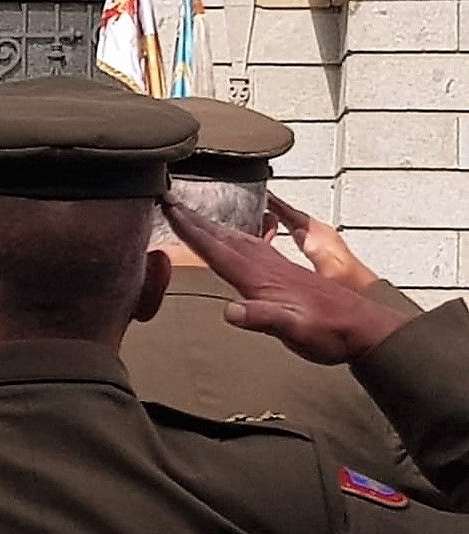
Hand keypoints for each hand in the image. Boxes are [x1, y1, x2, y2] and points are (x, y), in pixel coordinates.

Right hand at [162, 199, 410, 364]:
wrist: (363, 329)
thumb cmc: (330, 332)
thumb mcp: (295, 331)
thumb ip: (263, 318)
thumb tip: (230, 312)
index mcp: (260, 276)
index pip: (217, 248)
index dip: (191, 229)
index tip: (170, 208)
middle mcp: (265, 266)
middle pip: (222, 237)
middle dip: (195, 219)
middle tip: (172, 201)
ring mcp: (276, 267)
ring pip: (235, 239)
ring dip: (211, 226)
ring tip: (192, 215)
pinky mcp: (284, 273)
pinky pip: (251, 246)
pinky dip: (233, 237)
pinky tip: (234, 237)